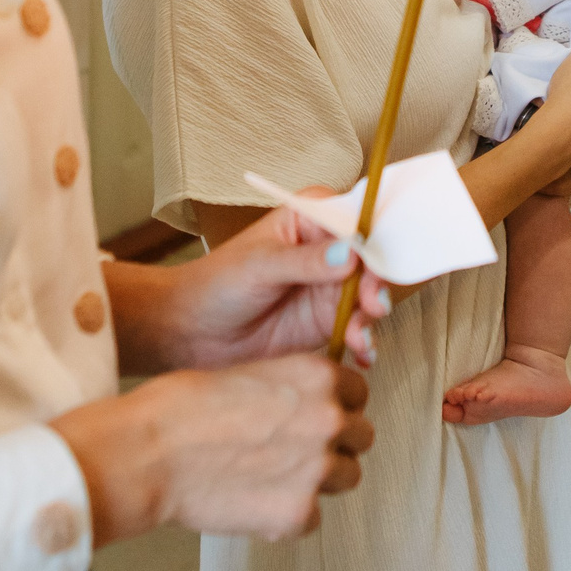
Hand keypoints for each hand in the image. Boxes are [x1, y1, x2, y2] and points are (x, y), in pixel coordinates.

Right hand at [54, 355, 373, 543]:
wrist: (150, 454)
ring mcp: (318, 469)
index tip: (317, 415)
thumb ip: (293, 389)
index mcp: (318, 377)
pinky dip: (288, 515)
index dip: (337, 405)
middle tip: (295, 451)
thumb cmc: (182, 409)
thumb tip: (308, 404)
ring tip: (274, 478)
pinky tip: (254, 503)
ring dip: (318, 480)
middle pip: (361, 437)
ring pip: (346, 478)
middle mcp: (329, 419)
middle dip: (334, 444)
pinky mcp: (298, 514)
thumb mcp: (250, 373)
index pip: (358, 393)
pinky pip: (312, 518)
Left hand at [161, 204, 391, 369]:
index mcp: (311, 217)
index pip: (355, 220)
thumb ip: (306, 261)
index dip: (372, 241)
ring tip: (359, 337)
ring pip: (370, 295)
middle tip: (372, 305)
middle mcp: (328, 248)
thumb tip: (350, 253)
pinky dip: (364, 341)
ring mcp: (330, 286)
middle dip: (377, 282)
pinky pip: (358, 327)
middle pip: (371, 259)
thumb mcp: (260, 266)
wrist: (193, 332)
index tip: (375, 265)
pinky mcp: (329, 321)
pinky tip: (360, 353)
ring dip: (371, 316)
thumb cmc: (216, 284)